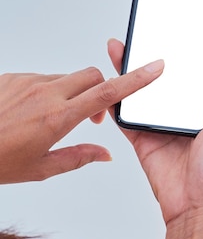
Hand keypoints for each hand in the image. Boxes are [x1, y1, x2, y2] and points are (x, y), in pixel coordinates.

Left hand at [0, 60, 163, 183]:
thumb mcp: (41, 168)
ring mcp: (27, 81)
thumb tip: (105, 153)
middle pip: (92, 76)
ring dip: (71, 94)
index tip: (153, 69)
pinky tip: (30, 114)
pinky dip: (47, 92)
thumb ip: (78, 156)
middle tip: (92, 117)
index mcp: (58, 118)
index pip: (107, 94)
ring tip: (52, 120)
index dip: (135, 80)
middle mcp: (45, 93)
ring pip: (66, 78)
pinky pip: (41, 78)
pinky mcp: (11, 77)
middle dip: (102, 91)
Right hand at [107, 39, 202, 227]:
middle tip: (142, 34)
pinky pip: (127, 118)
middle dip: (152, 58)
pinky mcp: (143, 140)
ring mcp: (162, 127)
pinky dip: (118, 102)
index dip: (184, 56)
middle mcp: (184, 116)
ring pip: (143, 94)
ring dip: (131, 74)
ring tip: (121, 50)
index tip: (175, 33)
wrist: (195, 207)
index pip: (193, 76)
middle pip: (164, 81)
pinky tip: (110, 81)